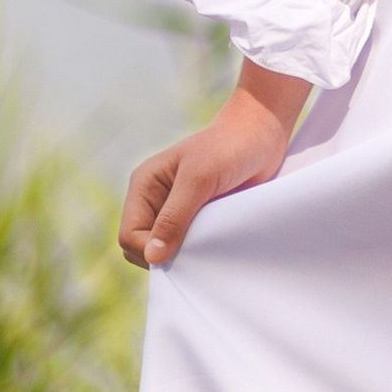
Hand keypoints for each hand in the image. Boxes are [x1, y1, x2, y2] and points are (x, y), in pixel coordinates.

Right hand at [119, 64, 309, 265]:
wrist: (262, 134)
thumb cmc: (228, 148)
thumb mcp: (199, 180)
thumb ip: (174, 217)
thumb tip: (153, 257)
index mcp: (144, 186)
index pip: (129, 235)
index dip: (150, 250)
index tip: (183, 250)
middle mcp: (155, 200)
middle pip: (143, 247)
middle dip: (165, 255)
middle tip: (199, 247)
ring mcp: (176, 210)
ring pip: (166, 250)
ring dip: (184, 255)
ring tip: (209, 243)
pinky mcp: (198, 218)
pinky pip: (188, 246)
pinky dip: (199, 251)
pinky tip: (216, 244)